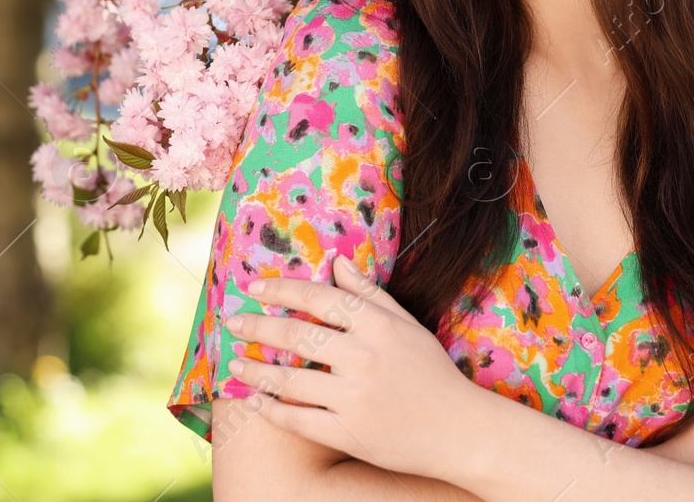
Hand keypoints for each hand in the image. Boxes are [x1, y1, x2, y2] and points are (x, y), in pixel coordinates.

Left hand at [221, 250, 476, 482]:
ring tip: (233, 365)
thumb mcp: (407, 325)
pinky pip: (298, 420)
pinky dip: (271, 410)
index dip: (281, 289)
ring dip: (254, 370)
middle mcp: (363, 357)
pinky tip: (255, 402)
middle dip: (256, 326)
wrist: (462, 432)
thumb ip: (370, 293)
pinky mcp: (349, 433)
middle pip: (295, 335)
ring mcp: (355, 398)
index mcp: (378, 325)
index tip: (253, 288)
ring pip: (289, 379)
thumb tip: (336, 260)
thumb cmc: (433, 374)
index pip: (318, 297)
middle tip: (231, 322)